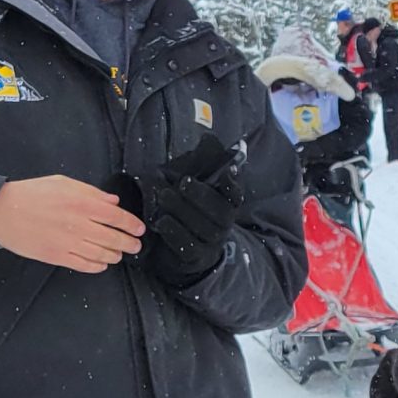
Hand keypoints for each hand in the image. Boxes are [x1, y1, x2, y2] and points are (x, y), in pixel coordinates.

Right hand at [0, 175, 143, 271]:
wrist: (2, 212)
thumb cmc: (31, 194)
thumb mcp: (62, 183)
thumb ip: (91, 192)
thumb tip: (113, 201)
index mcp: (81, 203)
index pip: (116, 216)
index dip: (132, 224)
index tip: (139, 229)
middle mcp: (79, 224)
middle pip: (114, 238)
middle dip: (129, 243)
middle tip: (135, 245)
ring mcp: (69, 243)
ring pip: (102, 254)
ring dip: (115, 255)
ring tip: (119, 254)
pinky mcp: (58, 257)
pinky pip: (85, 265)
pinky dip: (98, 266)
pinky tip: (102, 263)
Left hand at [127, 137, 242, 285]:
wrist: (187, 254)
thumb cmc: (189, 214)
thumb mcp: (195, 192)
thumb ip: (199, 172)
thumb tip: (207, 140)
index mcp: (226, 207)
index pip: (235, 196)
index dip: (233, 184)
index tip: (226, 171)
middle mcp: (223, 226)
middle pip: (219, 212)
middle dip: (201, 195)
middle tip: (183, 182)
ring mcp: (211, 243)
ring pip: (201, 227)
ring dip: (182, 210)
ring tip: (164, 196)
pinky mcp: (195, 257)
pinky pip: (186, 245)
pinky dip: (173, 231)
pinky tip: (161, 221)